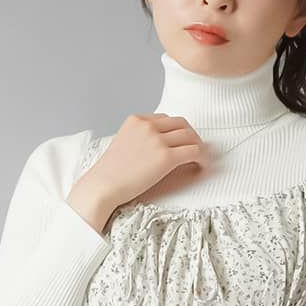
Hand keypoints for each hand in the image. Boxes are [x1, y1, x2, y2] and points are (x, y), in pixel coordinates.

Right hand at [69, 112, 209, 230]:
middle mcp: (148, 126)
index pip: (166, 119)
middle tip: (195, 149)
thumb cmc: (111, 172)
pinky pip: (194, 152)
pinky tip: (201, 166)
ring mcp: (157, 140)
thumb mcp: (123, 143)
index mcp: (136, 120)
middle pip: (181, 124)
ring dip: (199, 147)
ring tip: (200, 160)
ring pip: (190, 137)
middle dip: (191, 136)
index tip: (181, 142)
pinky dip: (202, 158)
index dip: (177, 131)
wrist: (103, 185)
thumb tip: (158, 147)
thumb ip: (140, 138)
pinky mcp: (166, 157)